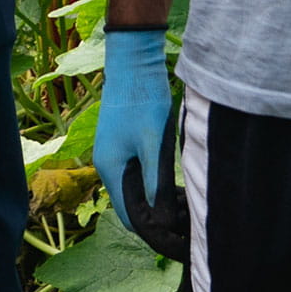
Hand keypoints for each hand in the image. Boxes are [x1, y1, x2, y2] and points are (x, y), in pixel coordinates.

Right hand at [96, 28, 182, 252]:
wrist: (132, 62)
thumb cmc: (143, 99)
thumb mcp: (154, 143)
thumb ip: (155, 182)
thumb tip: (161, 218)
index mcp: (110, 167)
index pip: (128, 216)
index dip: (152, 228)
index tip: (177, 230)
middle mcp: (105, 163)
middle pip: (130, 203)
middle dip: (155, 214)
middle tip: (185, 213)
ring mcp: (111, 151)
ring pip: (132, 188)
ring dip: (153, 197)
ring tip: (181, 198)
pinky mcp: (119, 142)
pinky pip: (133, 172)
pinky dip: (149, 181)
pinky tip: (169, 177)